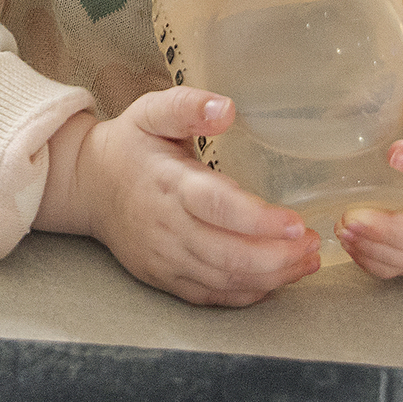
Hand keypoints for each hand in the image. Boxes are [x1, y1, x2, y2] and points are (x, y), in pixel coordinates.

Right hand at [39, 89, 321, 305]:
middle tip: (315, 245)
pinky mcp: (164, 278)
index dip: (259, 220)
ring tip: (307, 262)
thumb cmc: (131, 145)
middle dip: (277, 256)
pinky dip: (246, 294)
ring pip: (223, 279)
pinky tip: (276, 280)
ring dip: (270, 276)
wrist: (88, 187)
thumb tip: (226, 109)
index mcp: (168, 183)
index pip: (217, 207)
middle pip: (226, 254)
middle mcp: (166, 226)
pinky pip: (210, 295)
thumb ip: (188, 106)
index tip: (298, 224)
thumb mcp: (153, 111)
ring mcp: (164, 258)